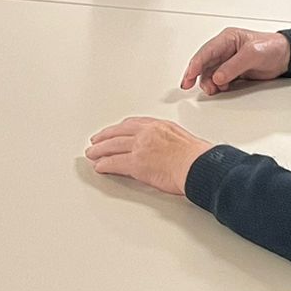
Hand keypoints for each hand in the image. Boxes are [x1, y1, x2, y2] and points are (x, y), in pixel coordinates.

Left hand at [84, 117, 212, 195]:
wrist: (199, 165)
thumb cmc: (198, 158)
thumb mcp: (184, 140)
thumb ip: (171, 142)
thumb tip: (169, 150)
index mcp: (160, 126)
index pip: (133, 123)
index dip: (120, 128)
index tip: (116, 130)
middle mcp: (148, 133)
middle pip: (118, 132)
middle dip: (105, 137)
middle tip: (96, 141)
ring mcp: (140, 147)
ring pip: (112, 146)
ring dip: (99, 150)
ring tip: (92, 153)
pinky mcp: (136, 163)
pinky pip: (114, 163)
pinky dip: (104, 164)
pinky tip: (99, 166)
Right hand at [181, 27, 290, 94]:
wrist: (286, 57)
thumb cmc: (272, 47)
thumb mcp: (252, 54)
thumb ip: (233, 65)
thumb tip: (217, 77)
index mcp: (227, 39)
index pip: (206, 52)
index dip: (195, 64)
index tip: (189, 76)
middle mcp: (225, 50)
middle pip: (204, 63)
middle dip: (196, 75)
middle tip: (189, 85)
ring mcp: (229, 62)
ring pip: (210, 73)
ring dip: (208, 82)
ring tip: (212, 90)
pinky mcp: (234, 72)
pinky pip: (219, 80)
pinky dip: (217, 86)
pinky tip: (219, 89)